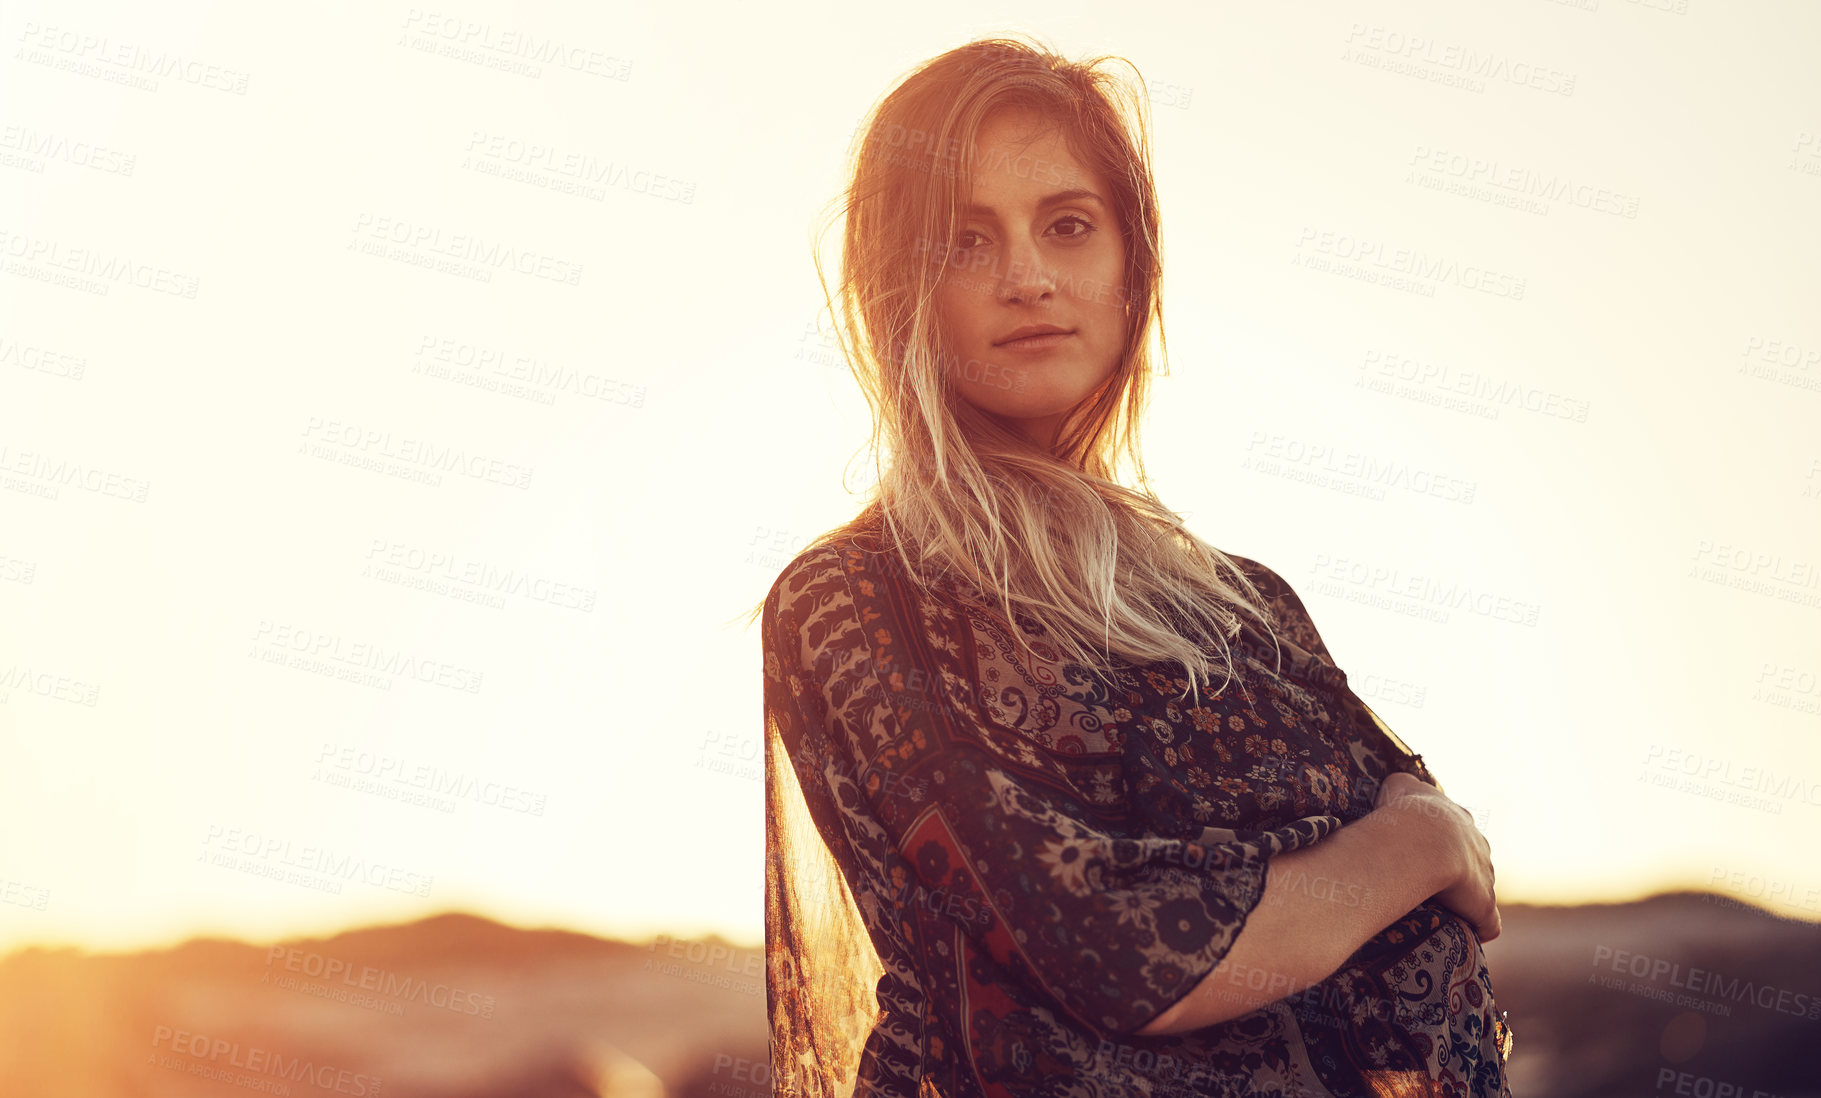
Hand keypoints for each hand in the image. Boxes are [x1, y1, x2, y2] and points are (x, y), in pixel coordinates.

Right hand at [1374, 771, 1500, 941]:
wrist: (1423, 841)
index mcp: (1459, 820)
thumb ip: (1402, 784)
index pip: (1456, 830)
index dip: (1440, 840)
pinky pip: (1487, 921)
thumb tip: (1398, 786)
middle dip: (1457, 867)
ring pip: (1480, 887)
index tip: (1422, 849)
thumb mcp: (1400, 785)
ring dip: (1465, 897)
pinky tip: (1465, 933)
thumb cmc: (1405, 812)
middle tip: (1428, 879)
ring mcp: (1485, 875)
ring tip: (1438, 907)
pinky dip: (1479, 927)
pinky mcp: (1484, 904)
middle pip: (1473, 857)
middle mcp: (1478, 845)